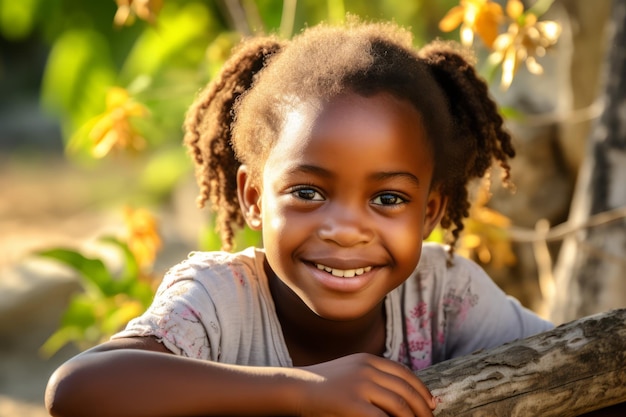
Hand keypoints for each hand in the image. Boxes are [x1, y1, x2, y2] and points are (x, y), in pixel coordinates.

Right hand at [295, 353, 436, 416]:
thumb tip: (400, 394)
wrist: (296, 387)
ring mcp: (360, 386)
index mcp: (369, 360)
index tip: (432, 403)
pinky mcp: (352, 404)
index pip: (404, 373)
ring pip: (400, 405)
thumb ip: (372, 376)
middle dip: (423, 407)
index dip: (422, 389)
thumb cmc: (323, 384)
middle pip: (406, 390)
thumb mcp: (350, 370)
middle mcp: (368, 370)